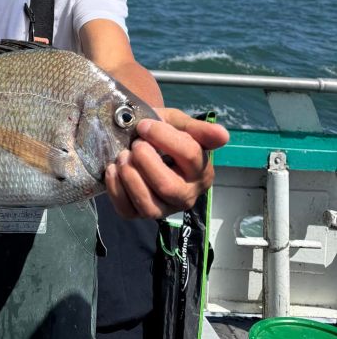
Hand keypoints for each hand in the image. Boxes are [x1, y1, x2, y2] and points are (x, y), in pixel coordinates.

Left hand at [105, 108, 228, 219]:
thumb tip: (224, 136)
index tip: (144, 126)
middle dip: (146, 162)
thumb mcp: (179, 124)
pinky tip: (113, 169)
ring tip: (122, 156)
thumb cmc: (163, 133)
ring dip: (130, 177)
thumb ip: (198, 129)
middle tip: (135, 145)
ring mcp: (163, 208)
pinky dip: (116, 189)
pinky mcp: (140, 214)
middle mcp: (186, 195)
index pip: (189, 155)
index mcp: (201, 171)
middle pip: (168, 187)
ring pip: (149, 206)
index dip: (163, 137)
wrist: (139, 140)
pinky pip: (127, 211)